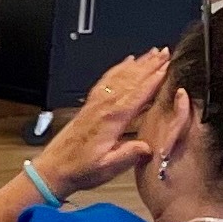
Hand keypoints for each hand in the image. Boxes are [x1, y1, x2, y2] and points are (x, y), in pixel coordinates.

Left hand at [36, 48, 169, 194]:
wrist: (54, 168)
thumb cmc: (80, 169)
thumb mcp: (107, 168)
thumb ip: (128, 155)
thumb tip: (149, 146)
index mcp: (112, 120)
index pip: (138, 93)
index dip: (154, 79)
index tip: (168, 67)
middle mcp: (104, 107)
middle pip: (131, 79)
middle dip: (150, 65)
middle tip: (166, 52)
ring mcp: (96, 104)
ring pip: (119, 76)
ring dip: (137, 63)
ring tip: (152, 53)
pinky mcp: (90, 105)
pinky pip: (106, 81)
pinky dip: (118, 69)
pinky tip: (125, 62)